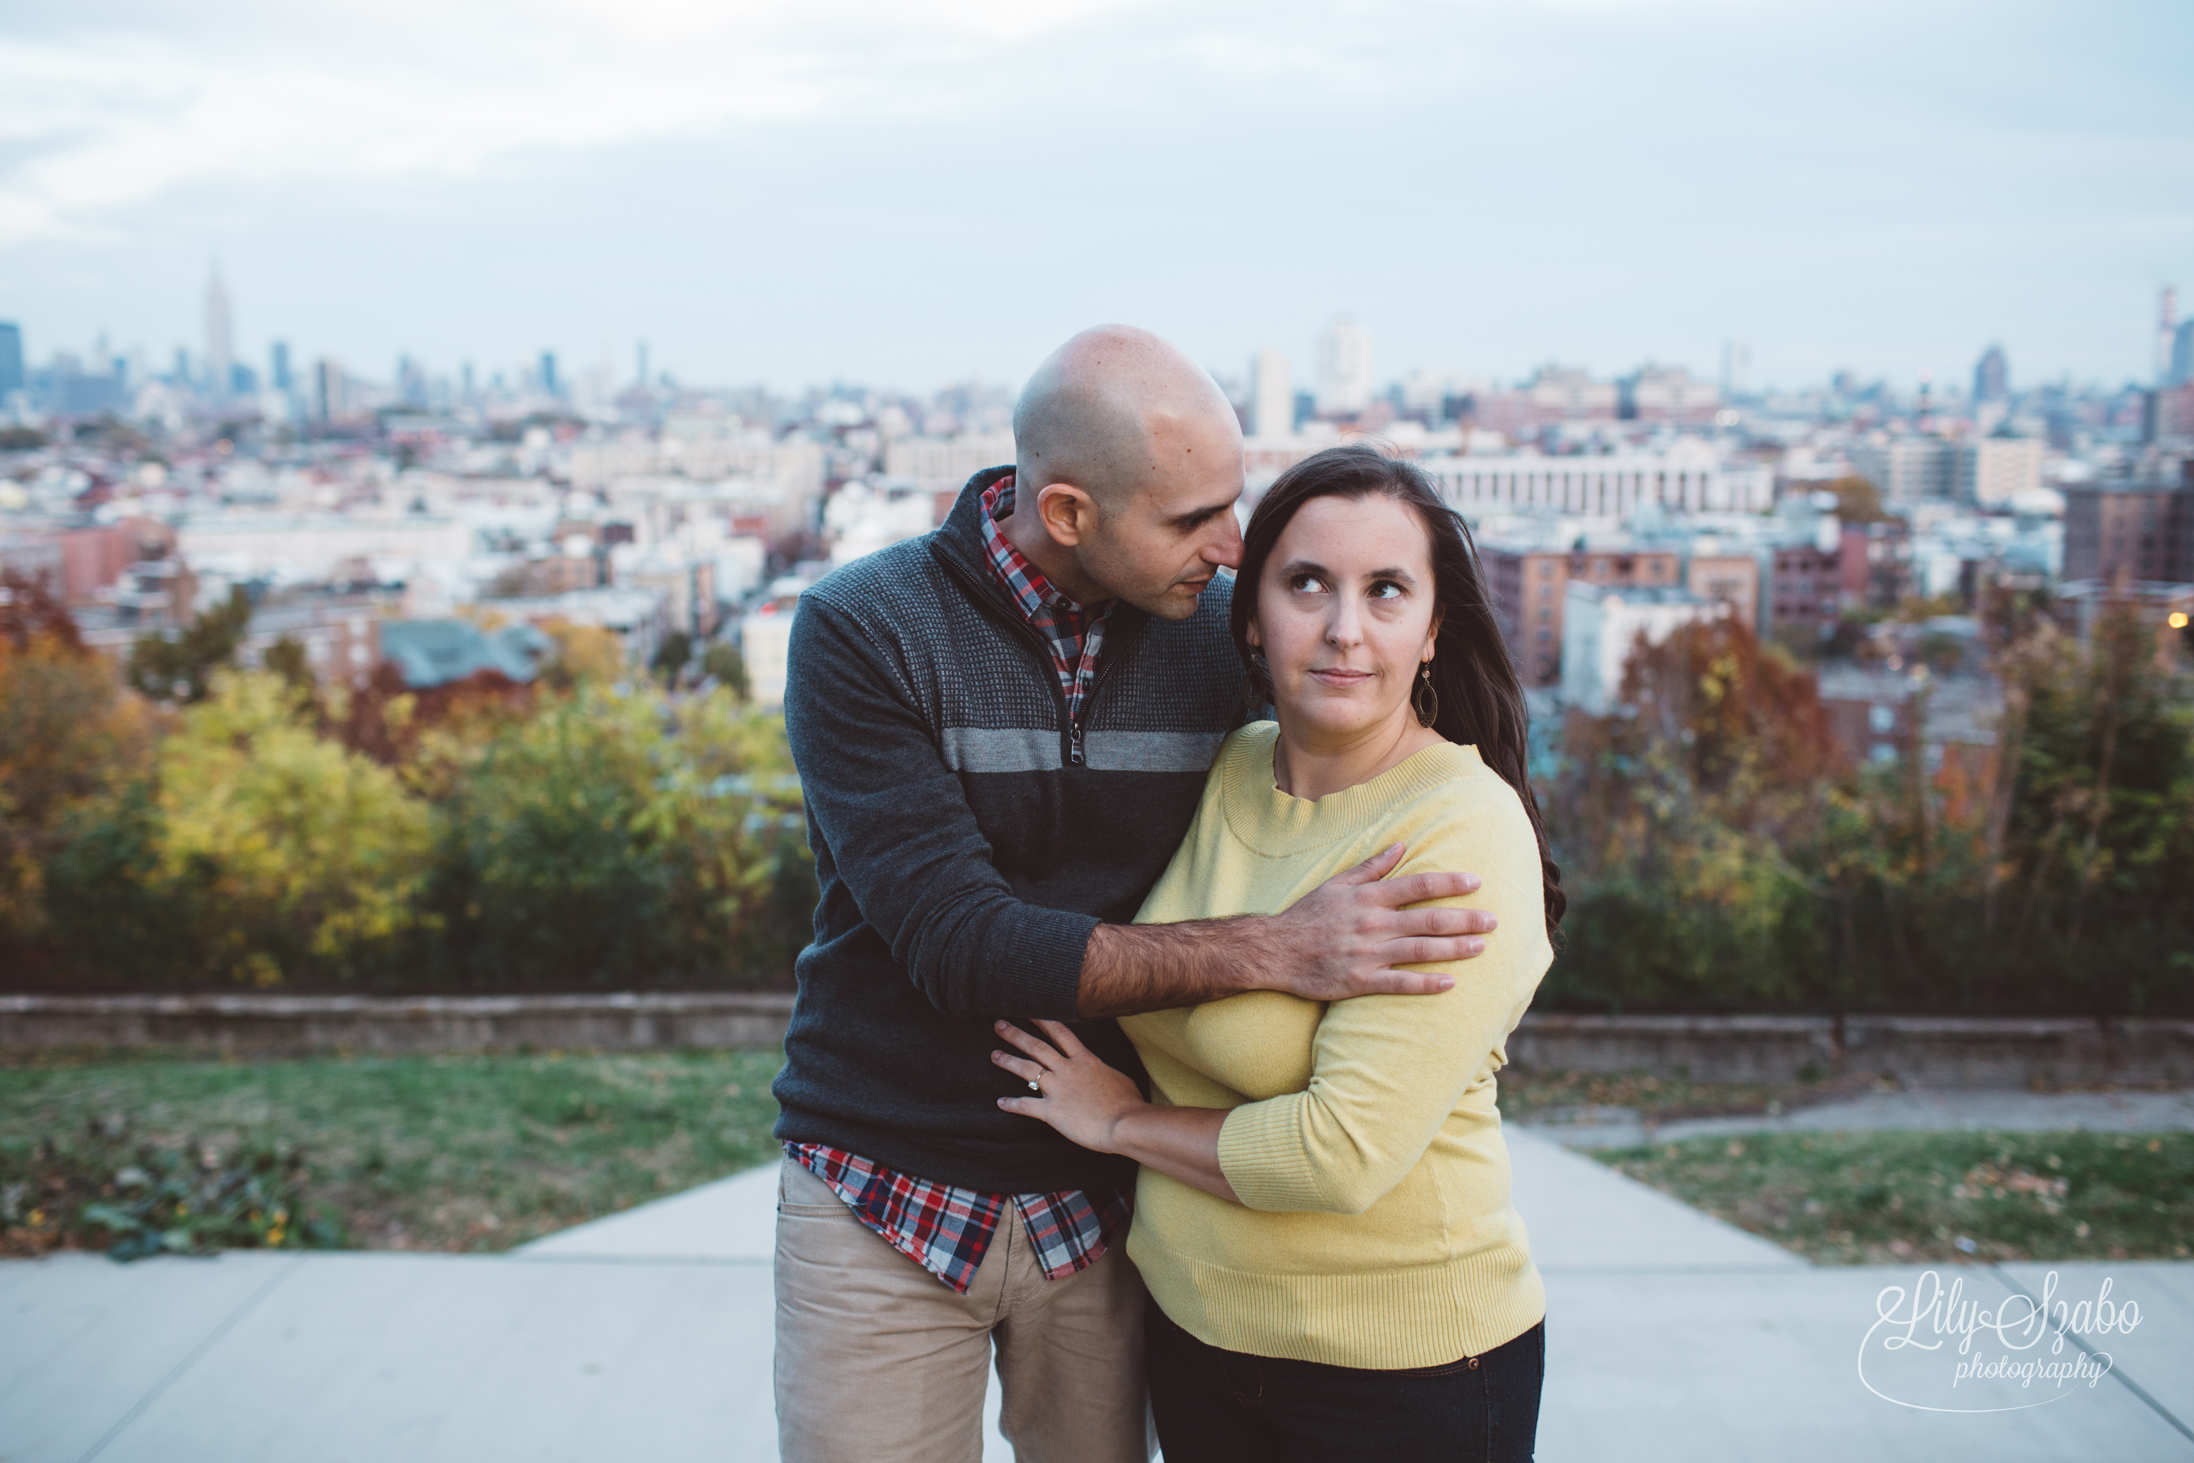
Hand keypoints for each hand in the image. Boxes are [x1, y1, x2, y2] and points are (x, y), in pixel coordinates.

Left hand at [992, 1019, 1145, 1153]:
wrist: (1125, 1124)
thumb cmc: (1128, 1103)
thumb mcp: (1118, 1077)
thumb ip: (1102, 1071)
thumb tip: (1100, 1071)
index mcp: (1085, 1060)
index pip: (1060, 1033)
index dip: (1041, 1020)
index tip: (1027, 1010)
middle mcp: (1067, 1070)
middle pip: (1037, 1046)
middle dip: (1016, 1034)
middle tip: (999, 1024)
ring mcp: (1058, 1089)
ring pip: (1027, 1070)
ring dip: (1009, 1061)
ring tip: (994, 1054)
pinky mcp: (1052, 1112)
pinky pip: (1026, 1105)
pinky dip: (1012, 1104)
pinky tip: (1000, 1103)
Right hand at [1268, 843, 1495, 1000]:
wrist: (1275, 950)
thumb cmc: (1307, 915)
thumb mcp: (1337, 884)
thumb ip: (1372, 867)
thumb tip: (1402, 845)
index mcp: (1368, 898)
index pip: (1417, 886)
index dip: (1449, 884)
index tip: (1476, 883)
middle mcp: (1372, 924)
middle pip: (1428, 919)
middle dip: (1465, 919)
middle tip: (1493, 920)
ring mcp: (1368, 954)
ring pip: (1420, 951)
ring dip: (1454, 949)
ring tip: (1481, 947)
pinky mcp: (1360, 981)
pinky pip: (1400, 984)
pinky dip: (1426, 983)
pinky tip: (1449, 983)